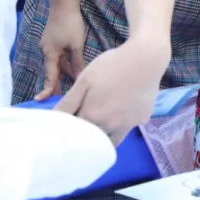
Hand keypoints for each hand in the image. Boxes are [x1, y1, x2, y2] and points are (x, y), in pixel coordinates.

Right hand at [37, 5, 87, 100]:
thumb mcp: (77, 45)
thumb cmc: (71, 25)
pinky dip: (65, 64)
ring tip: (71, 86)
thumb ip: (77, 62)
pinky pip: (59, 56)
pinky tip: (73, 69)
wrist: (64, 5)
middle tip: (60, 98)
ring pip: (57, 64)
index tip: (44, 100)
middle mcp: (46, 51)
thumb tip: (79, 77)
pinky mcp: (53, 41)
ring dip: (63, 73)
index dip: (48, 88)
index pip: (50, 76)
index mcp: (50, 54)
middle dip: (56, 84)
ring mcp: (49, 45)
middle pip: (53, 71)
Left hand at [56, 36, 170, 139]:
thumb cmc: (111, 66)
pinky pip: (128, 128)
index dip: (69, 127)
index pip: (74, 132)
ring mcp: (129, 125)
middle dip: (86, 134)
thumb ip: (68, 103)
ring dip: (104, 136)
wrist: (146, 59)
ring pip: (112, 141)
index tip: (68, 120)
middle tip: (85, 121)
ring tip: (102, 122)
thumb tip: (54, 119)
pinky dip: (122, 124)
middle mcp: (111, 126)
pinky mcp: (143, 119)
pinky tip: (123, 109)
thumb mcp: (84, 80)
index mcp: (92, 117)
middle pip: (93, 139)